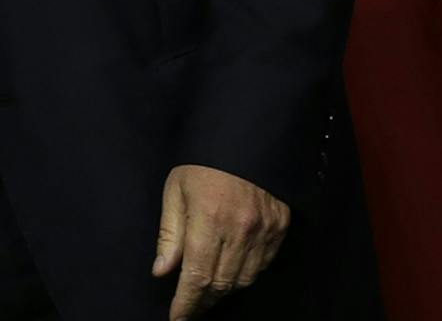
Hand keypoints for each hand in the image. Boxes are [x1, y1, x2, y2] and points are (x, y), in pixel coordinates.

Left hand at [152, 164, 289, 317]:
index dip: (185, 303)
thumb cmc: (203, 163)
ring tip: (207, 294)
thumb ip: (169, 234)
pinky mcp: (280, 229)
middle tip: (189, 308)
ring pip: (243, 280)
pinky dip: (245, 276)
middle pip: (220, 284)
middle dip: (202, 301)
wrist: (247, 138)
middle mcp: (239, 231)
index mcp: (208, 220)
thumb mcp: (176, 190)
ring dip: (224, 292)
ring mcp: (263, 232)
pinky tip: (231, 274)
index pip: (196, 277)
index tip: (177, 318)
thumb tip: (161, 271)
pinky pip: (262, 266)